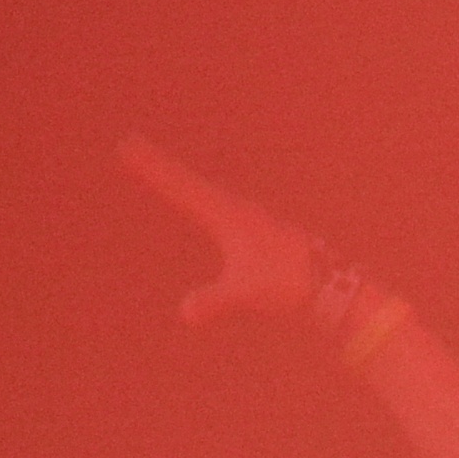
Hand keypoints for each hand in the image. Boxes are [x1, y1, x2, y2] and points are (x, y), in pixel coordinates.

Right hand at [120, 132, 330, 326]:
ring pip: (203, 191)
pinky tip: (201, 199)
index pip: (180, 187)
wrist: (330, 283)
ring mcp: (246, 218)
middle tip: (131, 144)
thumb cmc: (288, 283)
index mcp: (227, 215)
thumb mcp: (247, 292)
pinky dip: (198, 197)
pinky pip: (216, 205)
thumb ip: (215, 300)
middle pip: (186, 182)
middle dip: (158, 166)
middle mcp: (235, 209)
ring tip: (156, 168)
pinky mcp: (255, 230)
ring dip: (178, 180)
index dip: (152, 168)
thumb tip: (187, 313)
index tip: (128, 145)